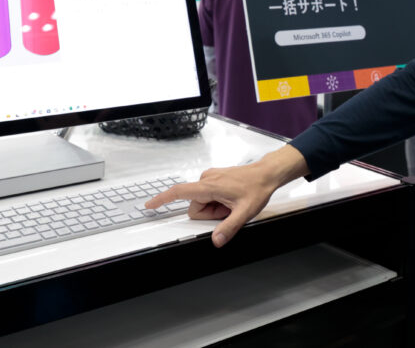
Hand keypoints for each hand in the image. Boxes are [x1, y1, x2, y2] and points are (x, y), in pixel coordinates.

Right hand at [145, 145, 307, 247]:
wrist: (266, 174)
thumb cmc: (256, 188)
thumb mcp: (245, 212)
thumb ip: (229, 227)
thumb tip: (216, 240)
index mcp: (209, 186)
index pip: (178, 192)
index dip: (162, 199)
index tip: (148, 205)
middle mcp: (206, 179)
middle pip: (194, 206)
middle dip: (209, 213)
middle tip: (228, 210)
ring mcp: (209, 178)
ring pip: (201, 202)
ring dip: (214, 208)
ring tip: (231, 204)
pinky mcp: (213, 178)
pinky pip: (207, 196)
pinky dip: (216, 202)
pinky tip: (230, 199)